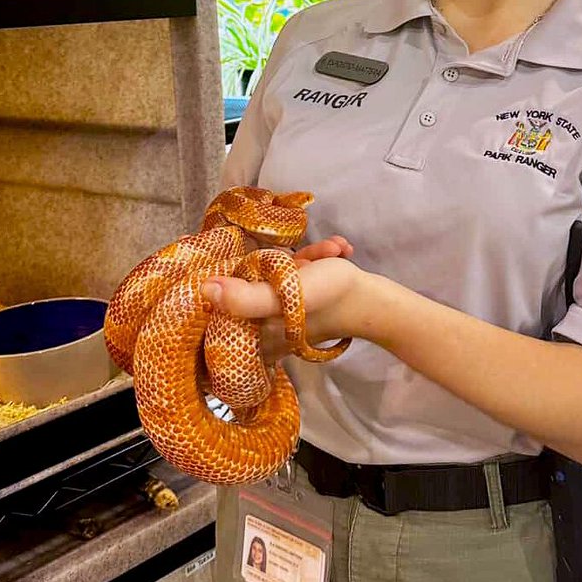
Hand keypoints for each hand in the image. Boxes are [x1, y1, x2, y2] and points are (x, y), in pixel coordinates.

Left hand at [201, 237, 360, 364]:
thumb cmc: (331, 299)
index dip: (227, 280)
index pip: (225, 308)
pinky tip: (340, 249)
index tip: (232, 255)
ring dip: (309, 254)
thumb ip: (245, 296)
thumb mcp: (286, 294)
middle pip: (253, 283)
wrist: (376, 301)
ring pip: (281, 270)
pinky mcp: (304, 294)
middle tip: (309, 254)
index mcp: (256, 333)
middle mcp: (267, 324)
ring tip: (334, 251)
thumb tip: (204, 289)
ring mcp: (286, 308)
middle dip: (284, 260)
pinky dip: (319, 255)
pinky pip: (301, 268)